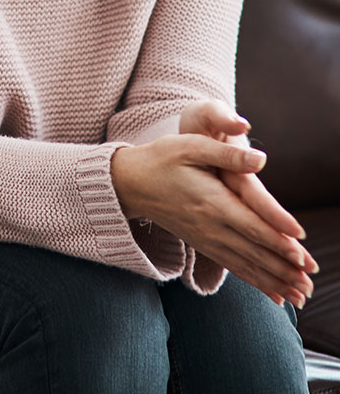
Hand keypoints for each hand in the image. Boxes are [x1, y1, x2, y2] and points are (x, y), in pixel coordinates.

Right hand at [111, 130, 316, 307]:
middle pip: (254, 251)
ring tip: (302, 295)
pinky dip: (257, 282)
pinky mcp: (203, 244)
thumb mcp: (191, 146)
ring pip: (247, 264)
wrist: (130, 183)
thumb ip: (227, 153)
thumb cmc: (161, 159)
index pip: (251, 224)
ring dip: (275, 280)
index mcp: (211, 201)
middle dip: (285, 268)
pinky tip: (276, 295)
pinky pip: (234, 267)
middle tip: (312, 282)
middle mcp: (210, 225)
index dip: (277, 239)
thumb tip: (261, 159)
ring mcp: (206, 238)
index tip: (302, 252)